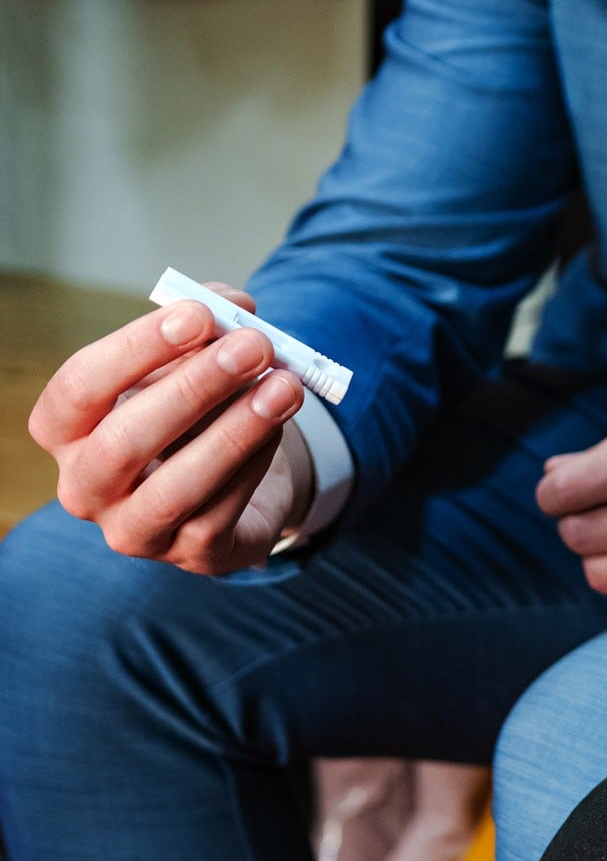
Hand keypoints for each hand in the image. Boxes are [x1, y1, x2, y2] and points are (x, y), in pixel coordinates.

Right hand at [30, 285, 314, 574]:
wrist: (236, 475)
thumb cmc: (197, 406)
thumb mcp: (192, 360)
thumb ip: (208, 327)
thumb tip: (233, 305)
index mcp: (67, 428)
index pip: (80, 387)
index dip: (137, 348)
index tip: (198, 314)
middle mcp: (83, 485)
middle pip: (123, 442)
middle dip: (194, 388)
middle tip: (254, 346)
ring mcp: (131, 528)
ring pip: (174, 489)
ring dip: (236, 431)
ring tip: (286, 386)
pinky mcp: (189, 554)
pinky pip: (222, 512)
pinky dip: (256, 462)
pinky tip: (280, 425)